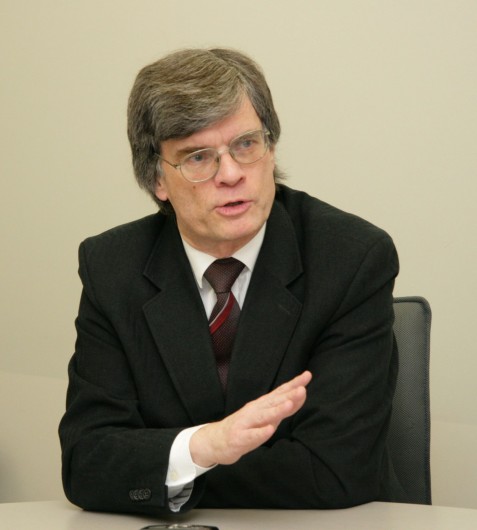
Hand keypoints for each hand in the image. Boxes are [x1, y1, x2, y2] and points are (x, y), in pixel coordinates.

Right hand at [189, 370, 311, 467]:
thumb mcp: (265, 417)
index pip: (280, 392)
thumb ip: (281, 408)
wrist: (215, 440)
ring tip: (288, 404)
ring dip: (276, 410)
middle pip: (274, 402)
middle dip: (288, 395)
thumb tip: (300, 396)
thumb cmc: (244, 427)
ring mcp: (246, 423)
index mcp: (262, 405)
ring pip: (263, 416)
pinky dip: (260, 432)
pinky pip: (251, 436)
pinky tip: (269, 429)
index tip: (307, 375)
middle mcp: (254, 411)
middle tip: (302, 388)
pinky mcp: (238, 438)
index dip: (294, 384)